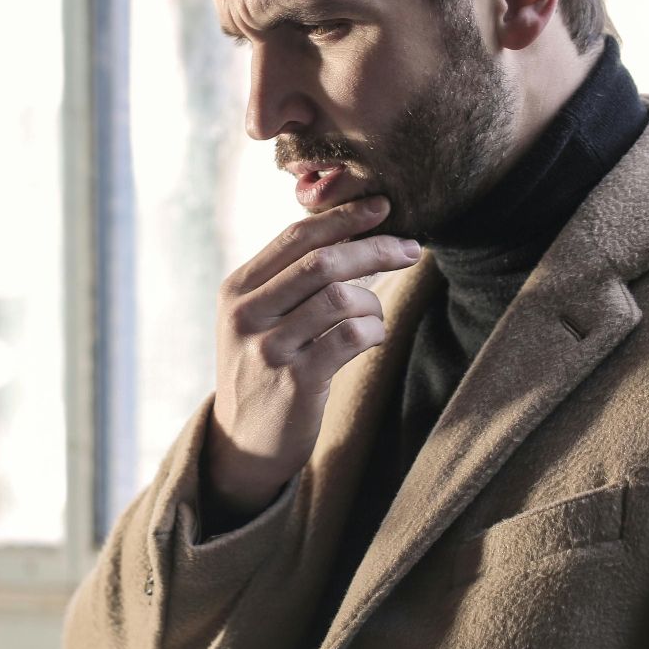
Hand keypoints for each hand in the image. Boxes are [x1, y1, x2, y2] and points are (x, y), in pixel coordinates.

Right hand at [206, 195, 421, 512]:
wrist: (243, 442)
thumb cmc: (264, 369)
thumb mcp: (257, 319)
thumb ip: (288, 279)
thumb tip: (349, 231)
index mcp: (238, 289)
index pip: (295, 237)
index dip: (343, 217)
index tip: (382, 206)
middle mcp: (247, 314)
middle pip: (322, 262)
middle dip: (374, 248)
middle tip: (411, 249)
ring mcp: (268, 348)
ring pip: (341, 298)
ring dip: (373, 302)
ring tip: (375, 316)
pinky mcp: (295, 381)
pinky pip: (351, 337)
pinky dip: (373, 331)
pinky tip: (372, 338)